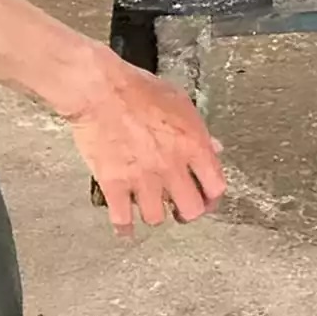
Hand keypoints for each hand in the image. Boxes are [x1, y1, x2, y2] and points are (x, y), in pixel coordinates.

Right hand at [63, 55, 227, 232]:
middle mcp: (171, 166)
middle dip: (187, 212)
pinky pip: (122, 219)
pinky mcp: (114, 184)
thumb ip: (199, 130)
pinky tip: (125, 226)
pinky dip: (124, 226)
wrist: (100, 91)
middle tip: (180, 209)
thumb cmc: (137, 89)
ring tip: (151, 208)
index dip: (213, 197)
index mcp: (193, 144)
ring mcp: (143, 178)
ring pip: (157, 218)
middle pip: (191, 210)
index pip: (216, 186)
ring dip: (154, 215)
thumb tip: (214, 148)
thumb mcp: (180, 103)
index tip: (207, 198)